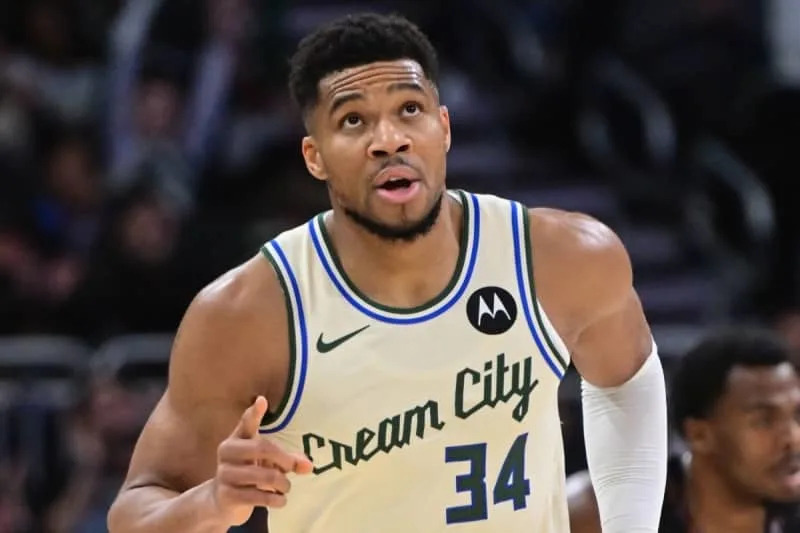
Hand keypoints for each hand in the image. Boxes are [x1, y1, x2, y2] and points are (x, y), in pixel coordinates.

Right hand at [212, 396, 312, 525]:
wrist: (222, 501)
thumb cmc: (249, 473)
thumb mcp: (267, 463)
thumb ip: (289, 461)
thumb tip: (309, 466)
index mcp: (237, 438)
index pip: (246, 423)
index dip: (254, 413)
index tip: (262, 400)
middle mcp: (227, 452)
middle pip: (263, 448)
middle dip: (284, 460)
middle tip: (291, 468)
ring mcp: (225, 473)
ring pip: (265, 475)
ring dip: (283, 484)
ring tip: (285, 487)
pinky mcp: (227, 495)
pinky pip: (259, 496)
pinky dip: (276, 499)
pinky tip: (280, 500)